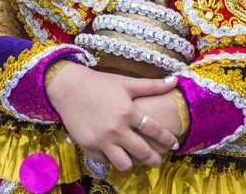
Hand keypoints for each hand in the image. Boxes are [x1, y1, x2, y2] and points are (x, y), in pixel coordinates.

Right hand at [46, 63, 178, 171]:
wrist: (70, 88)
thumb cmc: (100, 83)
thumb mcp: (126, 82)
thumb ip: (151, 86)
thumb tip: (175, 81)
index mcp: (128, 112)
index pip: (154, 130)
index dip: (167, 139)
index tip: (174, 144)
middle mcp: (116, 129)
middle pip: (143, 152)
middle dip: (155, 158)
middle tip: (159, 159)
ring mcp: (101, 140)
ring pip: (124, 164)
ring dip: (133, 162)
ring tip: (136, 158)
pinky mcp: (88, 147)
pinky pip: (105, 162)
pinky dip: (112, 159)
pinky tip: (116, 153)